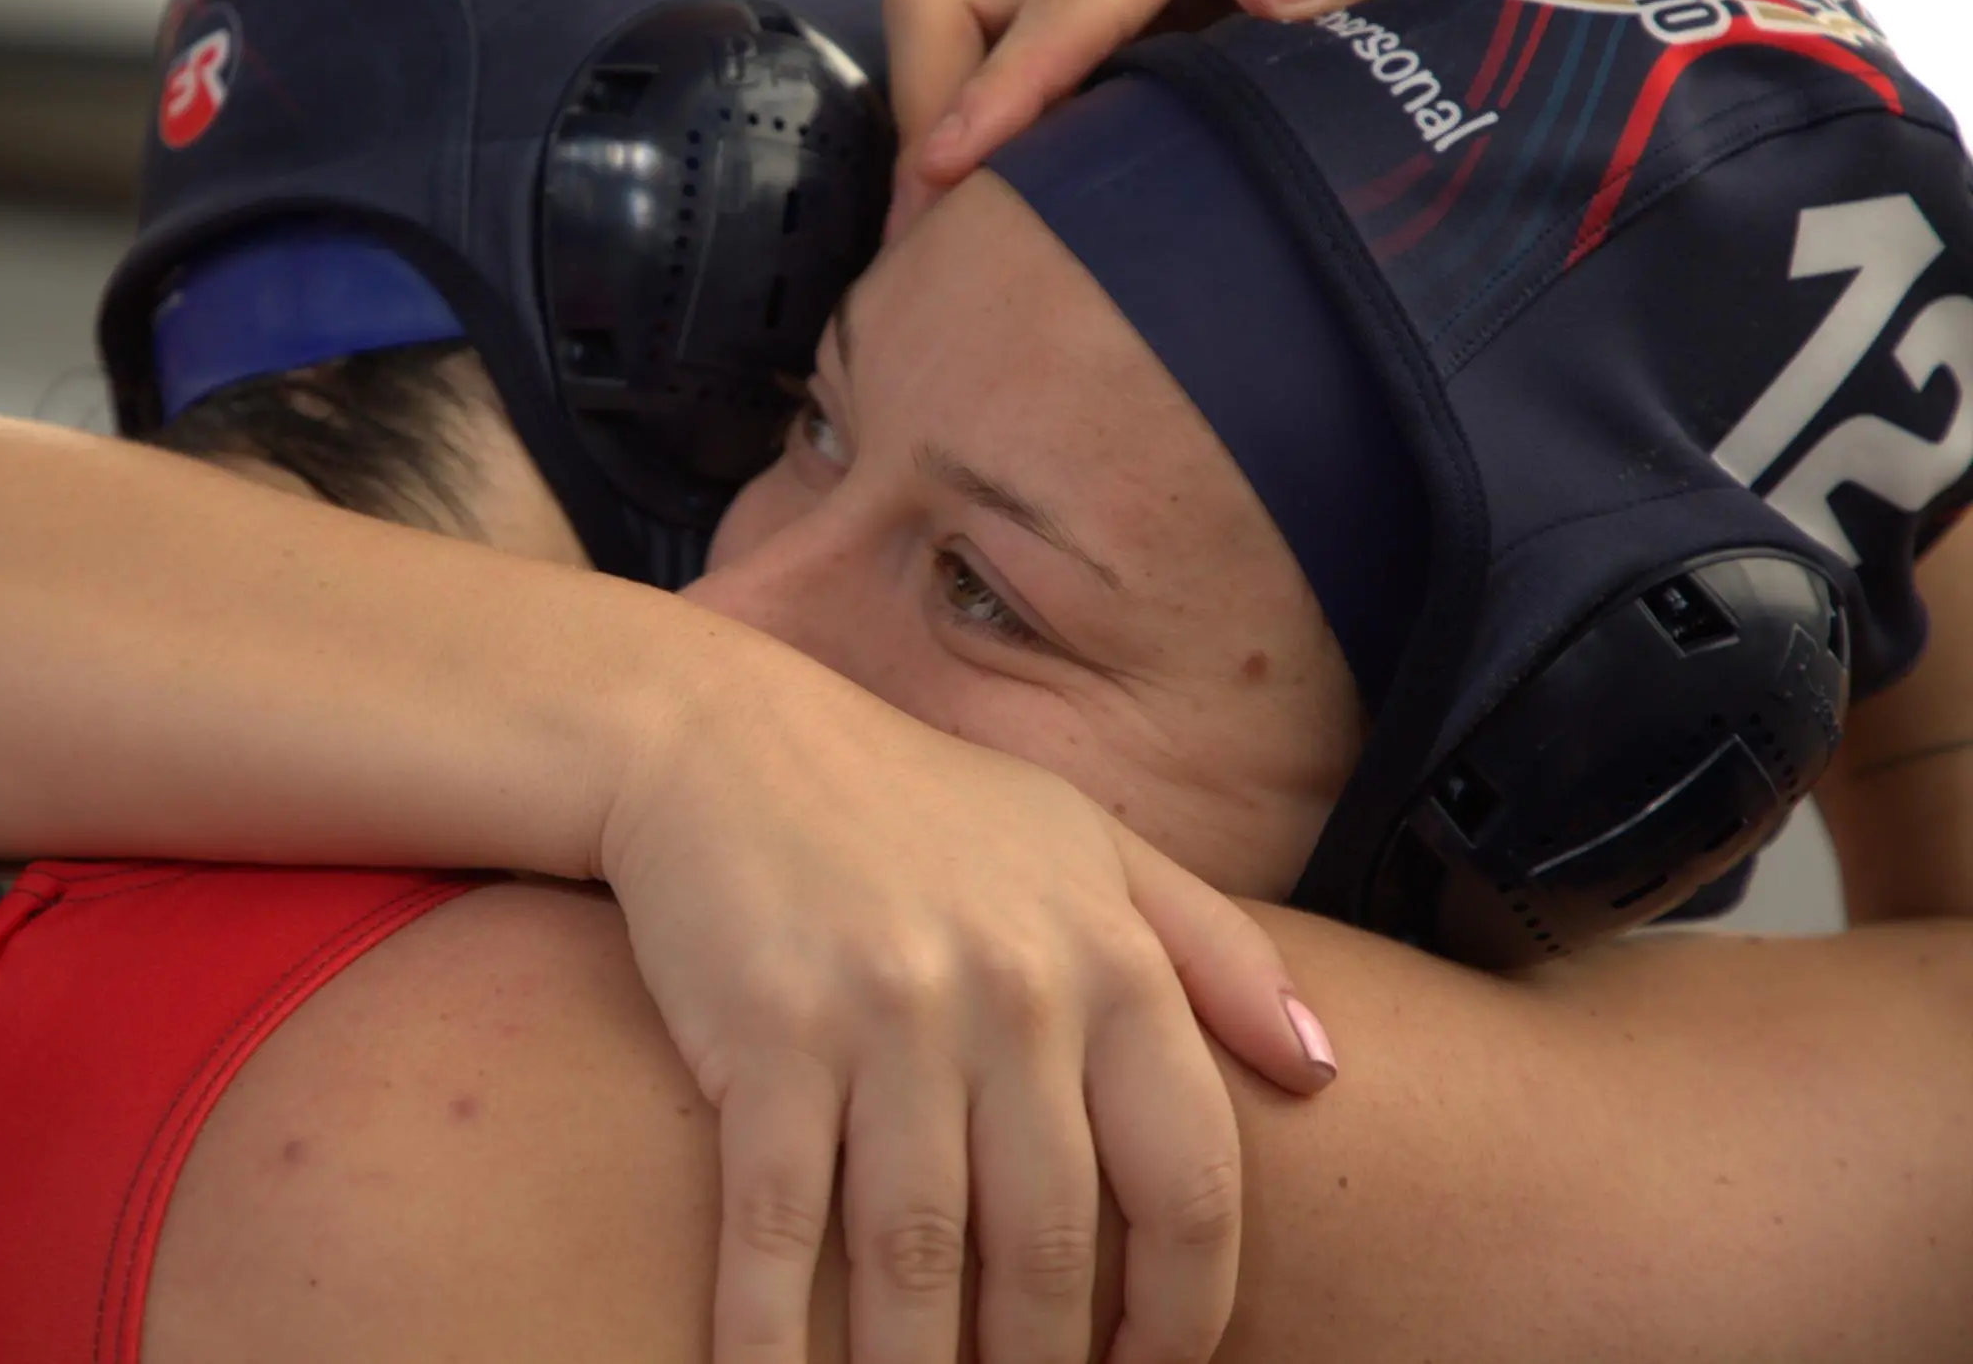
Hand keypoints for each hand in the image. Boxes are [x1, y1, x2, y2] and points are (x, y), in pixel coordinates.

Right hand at [600, 676, 1332, 1363]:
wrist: (719, 738)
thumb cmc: (912, 804)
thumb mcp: (1087, 843)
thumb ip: (1215, 948)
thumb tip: (1323, 1070)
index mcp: (1108, 958)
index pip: (1190, 1180)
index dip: (1184, 1310)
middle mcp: (1015, 992)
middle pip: (1053, 1244)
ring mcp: (888, 1017)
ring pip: (922, 1257)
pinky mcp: (770, 1036)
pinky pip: (781, 1227)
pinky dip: (774, 1335)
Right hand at [885, 0, 1527, 232]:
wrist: (1450, 2)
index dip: (1003, 85)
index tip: (954, 171)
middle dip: (938, 116)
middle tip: (933, 248)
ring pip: (943, 29)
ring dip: (939, 134)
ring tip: (947, 250)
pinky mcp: (1064, 4)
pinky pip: (971, 63)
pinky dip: (966, 142)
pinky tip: (982, 224)